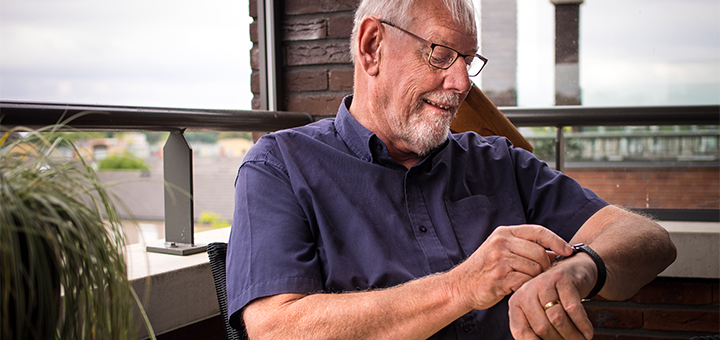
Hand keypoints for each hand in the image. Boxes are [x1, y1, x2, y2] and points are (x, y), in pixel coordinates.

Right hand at [452, 225, 572, 309]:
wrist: (461, 286)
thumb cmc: (485, 269)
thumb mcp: (501, 250)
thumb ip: (526, 248)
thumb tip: (555, 252)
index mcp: (504, 233)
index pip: (538, 231)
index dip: (557, 241)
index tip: (568, 250)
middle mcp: (502, 243)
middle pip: (540, 252)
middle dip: (545, 266)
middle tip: (539, 274)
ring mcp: (500, 259)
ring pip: (535, 268)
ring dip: (535, 278)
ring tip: (524, 280)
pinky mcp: (500, 277)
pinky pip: (526, 281)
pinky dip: (526, 286)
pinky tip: (517, 287)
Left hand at [507, 253, 596, 339]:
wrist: (573, 270)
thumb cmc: (555, 297)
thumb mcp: (540, 312)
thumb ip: (538, 329)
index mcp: (516, 304)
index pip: (521, 333)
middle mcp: (526, 292)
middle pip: (541, 328)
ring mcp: (544, 283)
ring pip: (557, 319)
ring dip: (572, 335)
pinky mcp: (562, 279)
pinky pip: (572, 308)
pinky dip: (582, 324)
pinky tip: (587, 333)